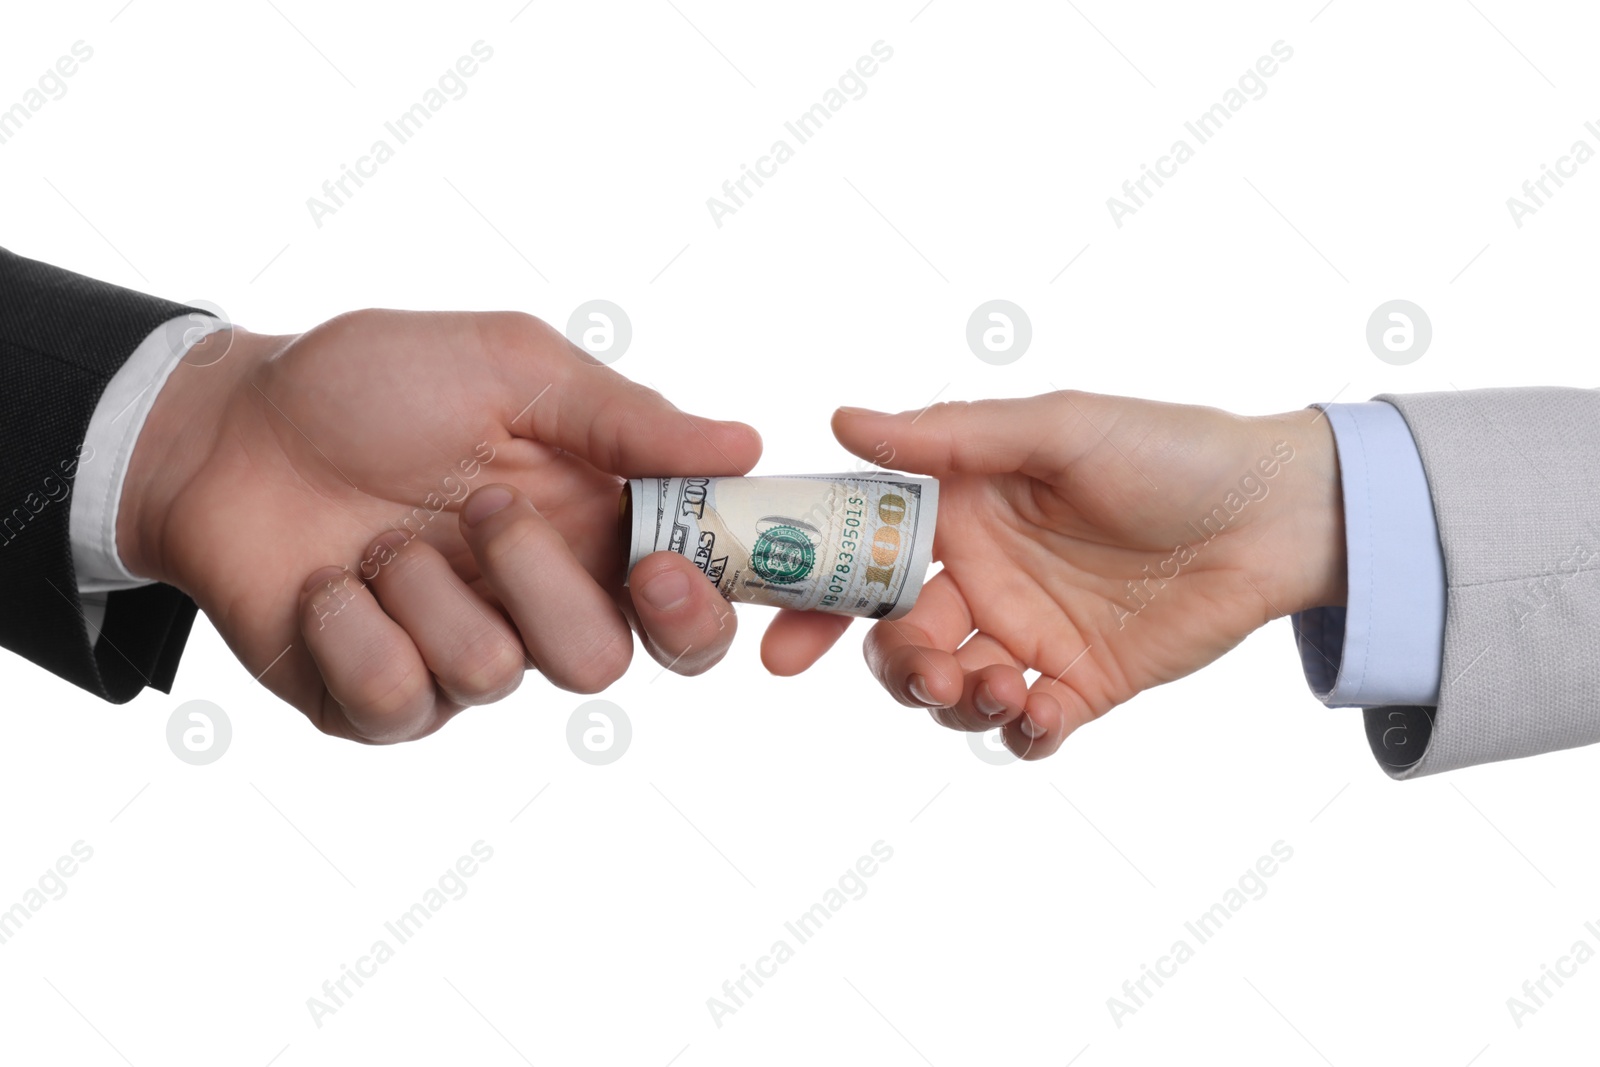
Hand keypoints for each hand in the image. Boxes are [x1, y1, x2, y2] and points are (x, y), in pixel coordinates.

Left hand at [118, 310, 759, 741]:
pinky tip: (328, 582)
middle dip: (542, 582)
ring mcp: (457, 658)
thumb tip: (746, 444)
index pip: (693, 603)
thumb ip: (624, 417)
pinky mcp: (378, 702)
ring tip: (378, 534)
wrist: (225, 429)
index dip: (702, 608)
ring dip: (426, 585)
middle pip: (607, 662)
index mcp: (592, 527)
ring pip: (497, 674)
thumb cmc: (375, 384)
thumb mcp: (509, 367)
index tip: (660, 565)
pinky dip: (353, 627)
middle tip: (485, 504)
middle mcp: (539, 604)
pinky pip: (399, 701)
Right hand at [760, 391, 1344, 758]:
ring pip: (949, 691)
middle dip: (890, 666)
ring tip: (1002, 684)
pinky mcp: (1081, 683)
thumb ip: (950, 436)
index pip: (864, 559)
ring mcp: (1028, 636)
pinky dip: (1019, 732)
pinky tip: (1038, 712)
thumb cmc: (1169, 450)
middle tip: (926, 670)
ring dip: (953, 700)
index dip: (814, 599)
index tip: (784, 639)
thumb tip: (842, 423)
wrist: (1276, 514)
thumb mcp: (1057, 427)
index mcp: (962, 513)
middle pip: (894, 640)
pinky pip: (1025, 728)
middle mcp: (983, 578)